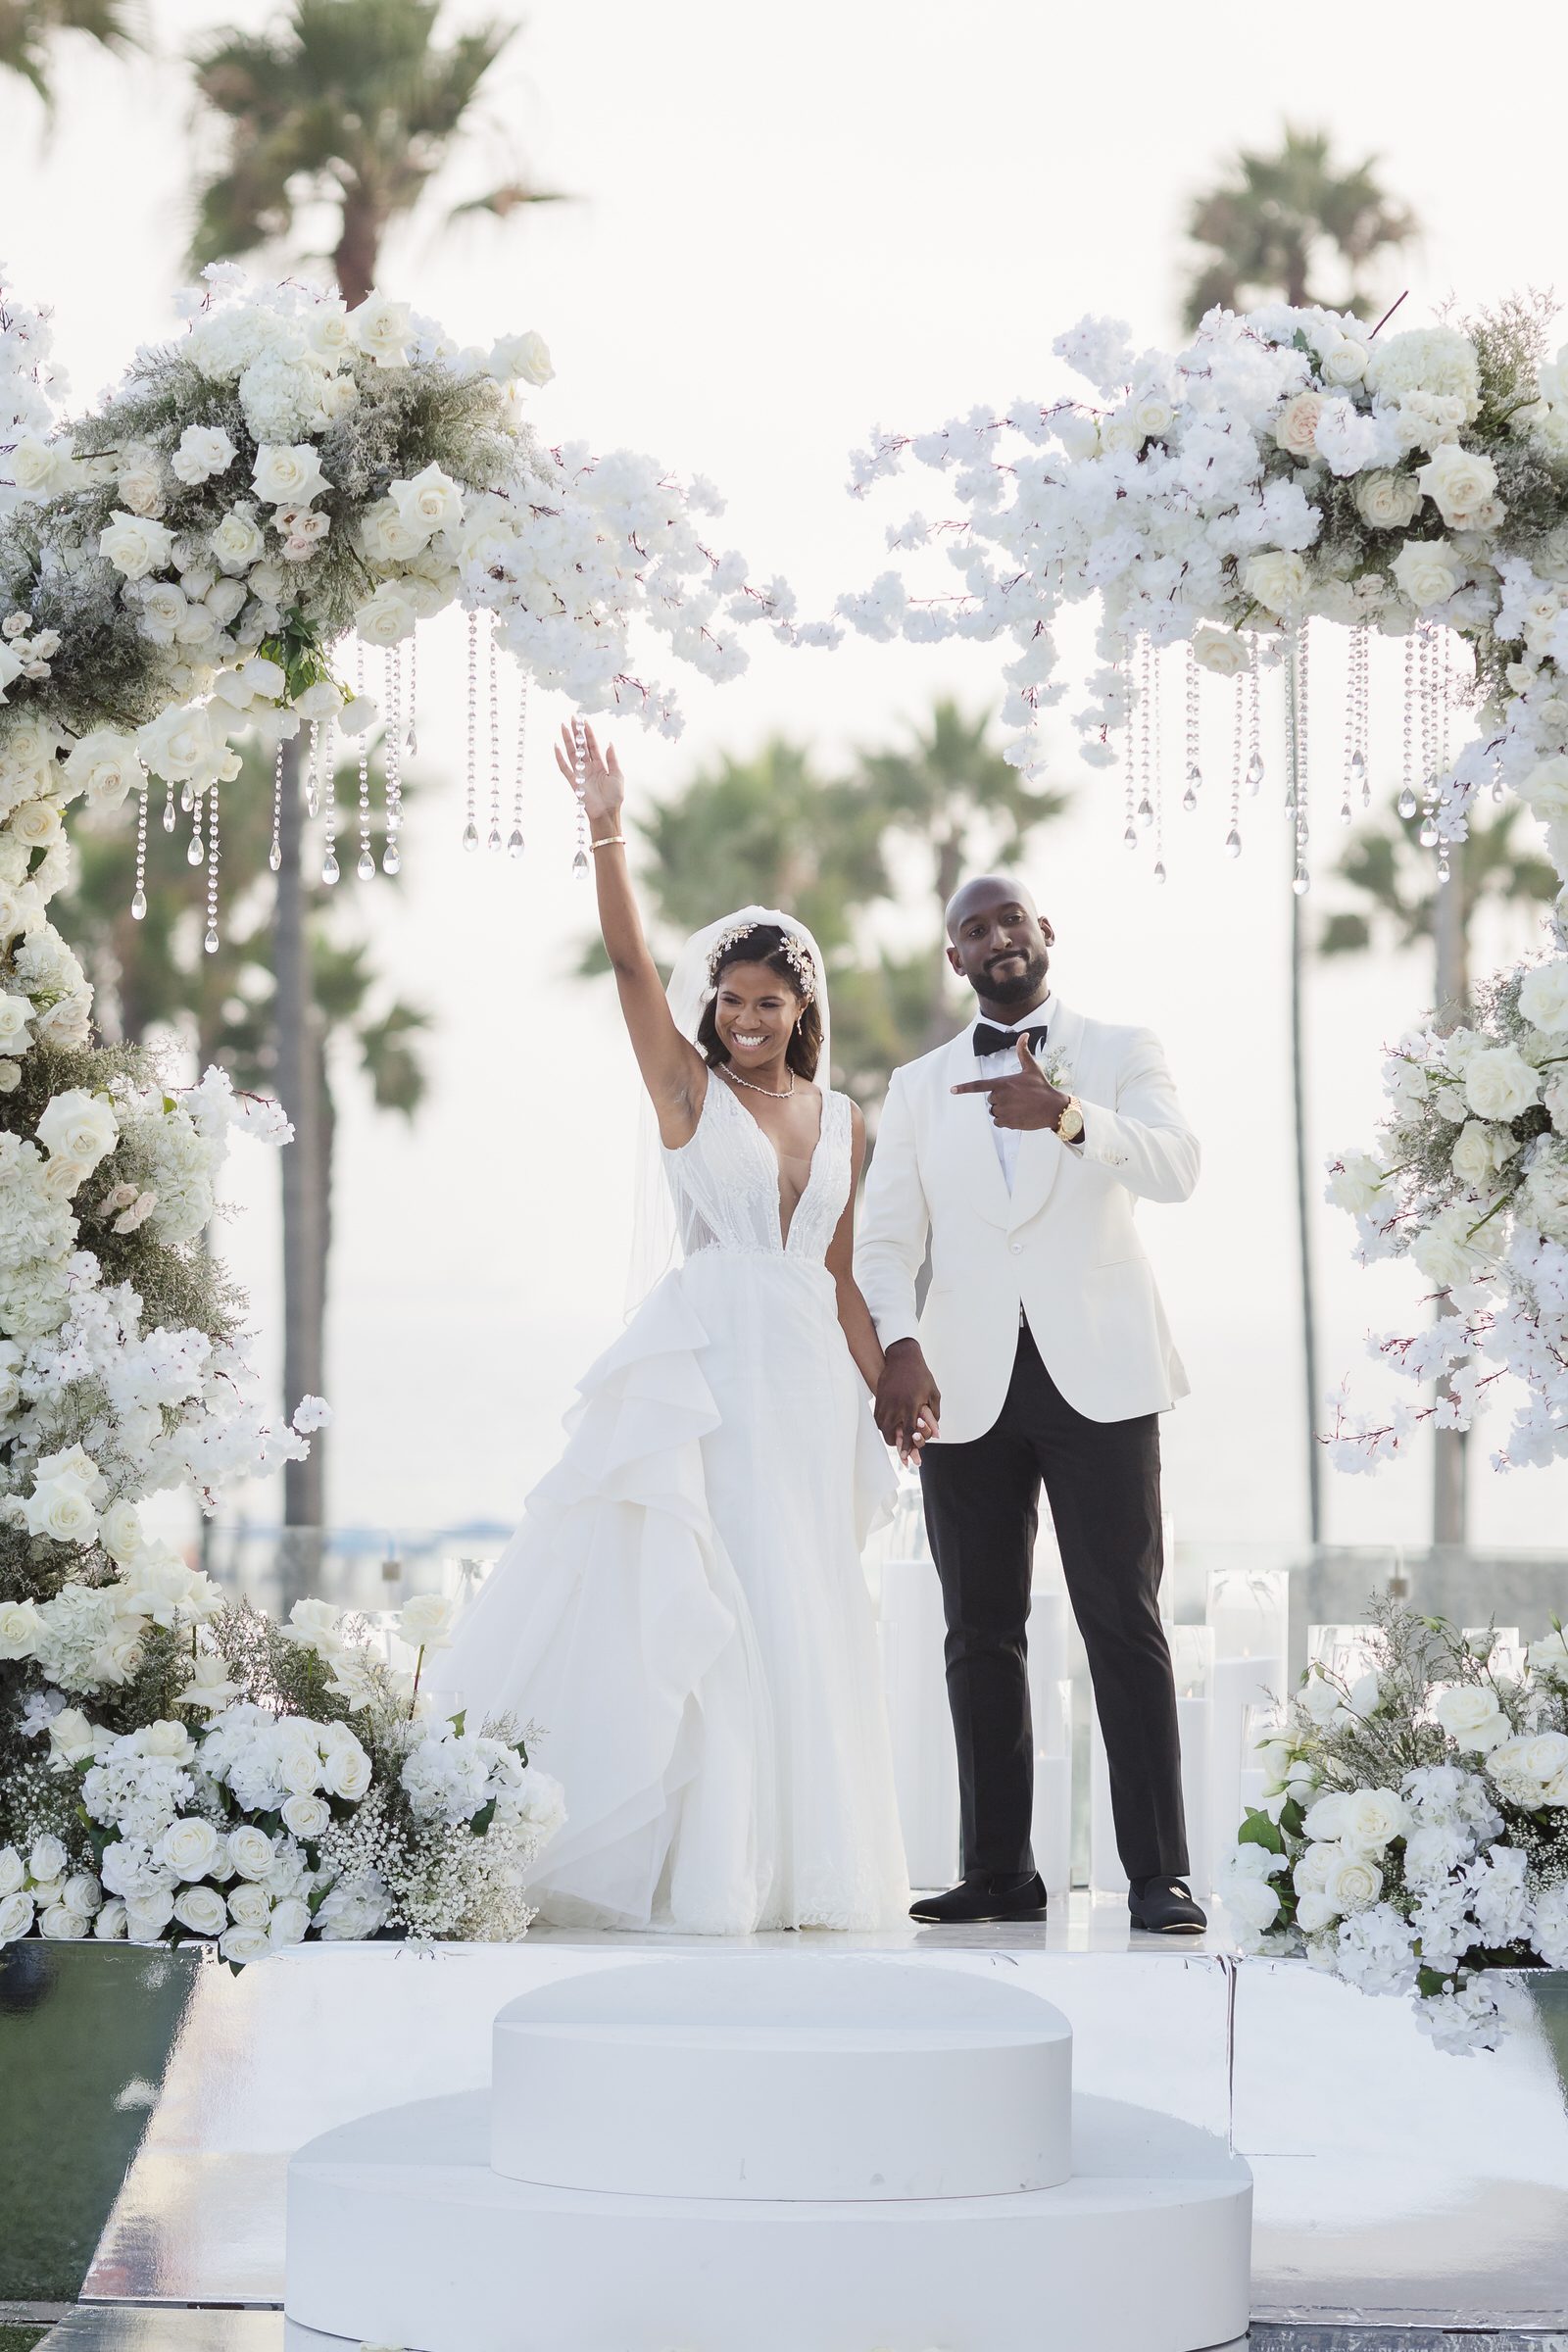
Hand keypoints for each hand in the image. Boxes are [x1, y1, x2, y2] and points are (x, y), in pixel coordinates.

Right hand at [553, 717, 623, 832]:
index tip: (584, 721)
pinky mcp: (573, 782)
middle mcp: (589, 767)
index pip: (593, 745)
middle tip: (571, 718)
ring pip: (572, 753)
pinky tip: (556, 746)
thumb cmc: (614, 797)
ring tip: (563, 727)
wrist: (607, 813)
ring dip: (567, 740)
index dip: (588, 734)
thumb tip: (610, 743)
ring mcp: (580, 774)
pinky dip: (559, 758)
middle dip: (576, 733)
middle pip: (581, 746)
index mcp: (600, 765)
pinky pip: (564, 768)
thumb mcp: (617, 775)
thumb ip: (612, 759)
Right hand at [875, 1339, 940, 1465]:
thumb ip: (934, 1415)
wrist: (903, 1357)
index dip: (907, 1447)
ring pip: (882, 1427)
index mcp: (911, 1405)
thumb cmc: (921, 1375)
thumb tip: (937, 1434)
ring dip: (888, 1435)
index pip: (908, 1432)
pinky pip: (877, 1418)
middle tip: (901, 1447)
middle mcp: (896, 1406)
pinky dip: (882, 1425)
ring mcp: (886, 1402)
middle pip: (891, 1434)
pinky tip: (887, 1426)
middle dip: (896, 1444)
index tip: (906, 1458)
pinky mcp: (879, 1398)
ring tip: (895, 1437)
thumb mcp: (933, 1393)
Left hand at [951, 1034, 1068, 1131]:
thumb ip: (1023, 1052)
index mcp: (1003, 1083)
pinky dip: (1005, 1121)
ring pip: (994, 1112)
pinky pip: (998, 1123)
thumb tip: (1024, 1034)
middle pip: (990, 1100)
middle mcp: (1001, 1097)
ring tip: (1018, 1106)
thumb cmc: (1042, 1087)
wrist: (1053, 1108)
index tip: (952, 1090)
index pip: (979, 1085)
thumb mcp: (1032, 1068)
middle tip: (1017, 1097)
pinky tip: (1018, 1116)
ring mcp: (1004, 1111)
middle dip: (1000, 1099)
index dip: (964, 1088)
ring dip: (1003, 1110)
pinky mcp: (1008, 1122)